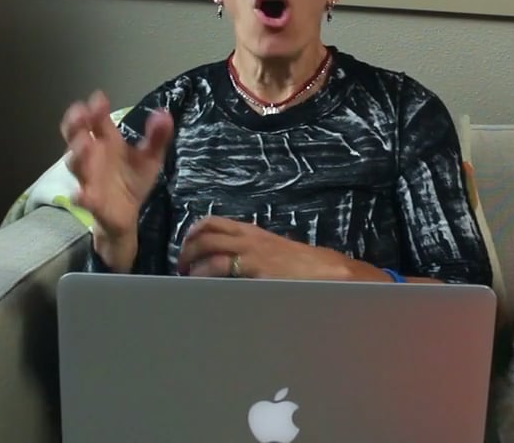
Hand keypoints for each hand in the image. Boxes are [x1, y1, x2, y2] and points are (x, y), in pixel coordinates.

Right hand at [61, 91, 172, 270]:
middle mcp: (93, 157)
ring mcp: (89, 178)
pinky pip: (82, 198)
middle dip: (75, 124)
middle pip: (76, 136)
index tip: (99, 99)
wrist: (127, 215)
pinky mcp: (92, 202)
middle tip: (80, 114)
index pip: (97, 121)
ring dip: (77, 154)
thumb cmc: (132, 180)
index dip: (96, 109)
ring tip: (83, 144)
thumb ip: (157, 136)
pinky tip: (80, 195)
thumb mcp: (150, 156)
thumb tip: (164, 113)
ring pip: (76, 164)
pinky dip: (80, 196)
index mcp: (106, 142)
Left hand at [176, 216, 390, 281]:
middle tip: (182, 267)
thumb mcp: (275, 250)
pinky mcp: (256, 275)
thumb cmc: (304, 266)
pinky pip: (223, 273)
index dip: (193, 233)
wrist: (331, 274)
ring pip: (209, 253)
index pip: (213, 223)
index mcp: (252, 232)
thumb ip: (254, 250)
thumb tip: (230, 258)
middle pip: (205, 236)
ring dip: (193, 266)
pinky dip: (207, 281)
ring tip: (189, 281)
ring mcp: (252, 257)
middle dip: (187, 250)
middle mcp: (248, 240)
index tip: (185, 246)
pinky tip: (205, 291)